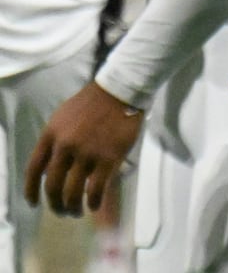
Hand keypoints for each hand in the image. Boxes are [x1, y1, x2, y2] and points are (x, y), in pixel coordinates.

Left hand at [24, 82, 143, 215]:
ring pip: (73, 192)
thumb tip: (50, 169)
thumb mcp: (62, 118)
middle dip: (55, 204)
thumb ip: (54, 141)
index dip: (31, 190)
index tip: (33, 203)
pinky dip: (93, 202)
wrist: (120, 91)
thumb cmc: (91, 104)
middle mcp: (65, 146)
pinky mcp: (109, 159)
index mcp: (51, 135)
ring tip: (76, 212)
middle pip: (53, 186)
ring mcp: (87, 154)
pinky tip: (93, 205)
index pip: (33, 169)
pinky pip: (96, 189)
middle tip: (60, 211)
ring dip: (72, 207)